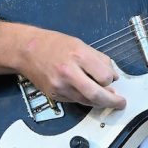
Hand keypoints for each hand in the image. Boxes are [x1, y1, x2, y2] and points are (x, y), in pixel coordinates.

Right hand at [0, 22, 125, 109]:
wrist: (27, 51)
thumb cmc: (54, 44)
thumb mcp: (80, 44)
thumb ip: (98, 59)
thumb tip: (112, 75)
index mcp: (78, 55)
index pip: (104, 76)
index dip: (111, 79)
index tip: (113, 78)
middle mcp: (69, 72)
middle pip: (96, 94)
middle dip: (112, 101)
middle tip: (120, 103)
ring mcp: (60, 86)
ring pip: (86, 101)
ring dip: (99, 102)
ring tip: (106, 98)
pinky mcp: (54, 95)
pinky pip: (75, 101)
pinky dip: (85, 99)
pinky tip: (87, 94)